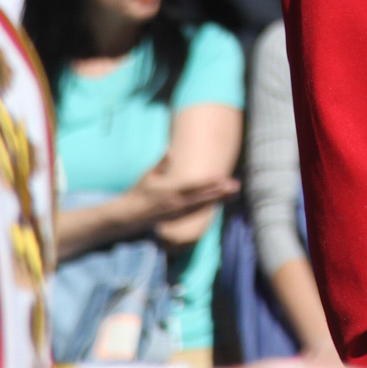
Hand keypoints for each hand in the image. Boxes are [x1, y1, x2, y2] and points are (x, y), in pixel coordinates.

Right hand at [123, 159, 238, 227]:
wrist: (131, 215)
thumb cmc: (140, 191)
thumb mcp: (148, 175)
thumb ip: (161, 163)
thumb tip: (169, 150)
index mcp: (169, 190)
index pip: (193, 185)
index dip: (208, 182)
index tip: (221, 177)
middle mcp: (176, 203)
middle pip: (202, 197)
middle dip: (220, 191)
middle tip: (235, 185)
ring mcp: (178, 212)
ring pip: (203, 205)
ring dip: (218, 199)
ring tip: (233, 192)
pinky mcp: (179, 217)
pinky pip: (197, 211)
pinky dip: (209, 206)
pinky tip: (220, 201)